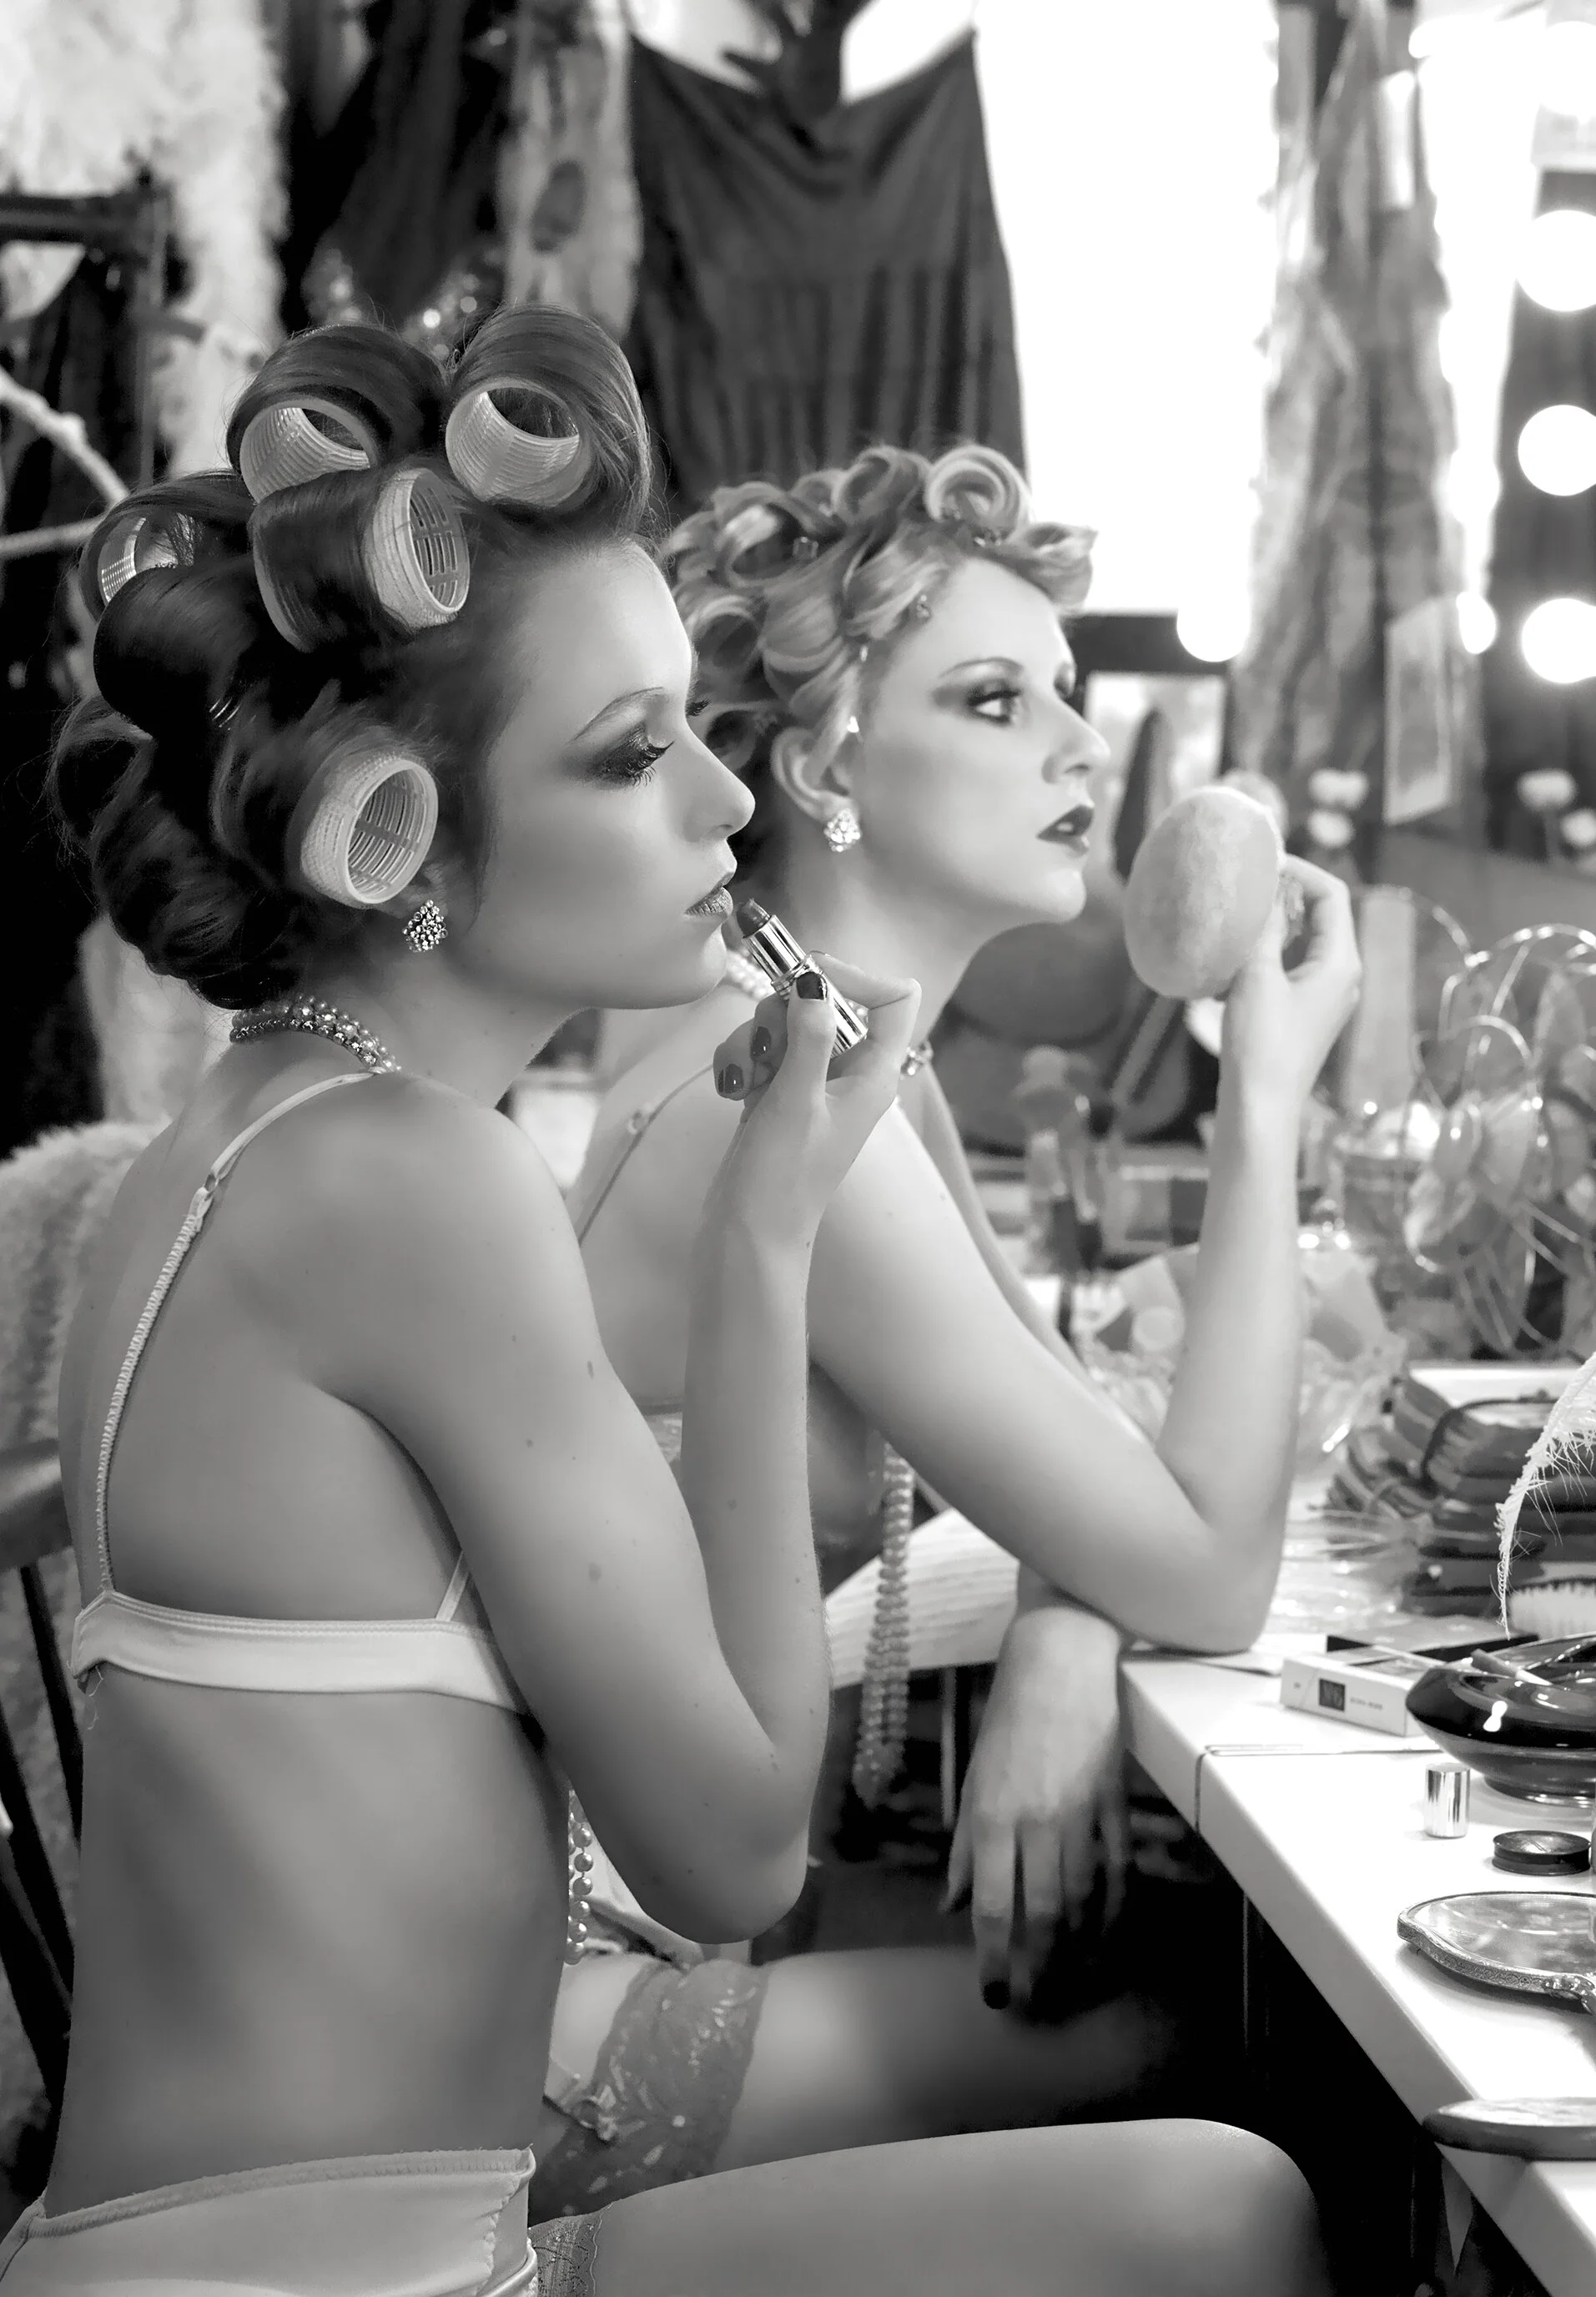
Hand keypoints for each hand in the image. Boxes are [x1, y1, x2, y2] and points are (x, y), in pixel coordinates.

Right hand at [707, 954, 920, 1253]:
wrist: (748, 1236)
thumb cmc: (783, 1179)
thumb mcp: (797, 1101)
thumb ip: (809, 1036)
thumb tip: (815, 981)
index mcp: (873, 1075)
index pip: (893, 998)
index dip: (854, 977)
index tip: (806, 979)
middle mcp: (849, 1075)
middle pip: (827, 1002)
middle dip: (786, 1011)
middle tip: (769, 1046)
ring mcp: (811, 1084)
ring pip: (786, 1024)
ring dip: (755, 1039)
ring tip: (747, 1079)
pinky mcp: (777, 1095)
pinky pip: (761, 1052)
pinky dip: (742, 1061)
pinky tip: (733, 1091)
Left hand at [942, 1607, 1128, 2016]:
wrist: (1060, 1665)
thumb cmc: (1007, 1724)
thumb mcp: (972, 1782)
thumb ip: (963, 1848)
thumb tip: (950, 1908)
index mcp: (992, 1817)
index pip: (991, 1904)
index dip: (993, 1956)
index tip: (994, 1996)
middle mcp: (1036, 1822)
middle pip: (1042, 1913)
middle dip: (1039, 1966)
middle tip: (1036, 2002)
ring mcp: (1081, 1813)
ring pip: (1082, 1898)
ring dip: (1077, 1946)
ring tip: (1069, 1979)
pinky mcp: (1114, 1802)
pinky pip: (1118, 1868)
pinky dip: (1115, 1907)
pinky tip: (1107, 1934)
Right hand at [1220, 857, 1360, 1112]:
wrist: (1260, 1107)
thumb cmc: (1261, 1044)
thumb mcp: (1258, 977)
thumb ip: (1266, 928)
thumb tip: (1270, 891)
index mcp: (1341, 962)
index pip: (1332, 894)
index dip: (1301, 870)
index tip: (1264, 864)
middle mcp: (1342, 975)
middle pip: (1321, 915)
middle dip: (1284, 896)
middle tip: (1245, 887)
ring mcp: (1325, 996)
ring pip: (1302, 942)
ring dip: (1271, 927)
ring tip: (1234, 921)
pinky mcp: (1305, 1013)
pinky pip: (1290, 968)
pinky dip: (1265, 956)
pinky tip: (1230, 965)